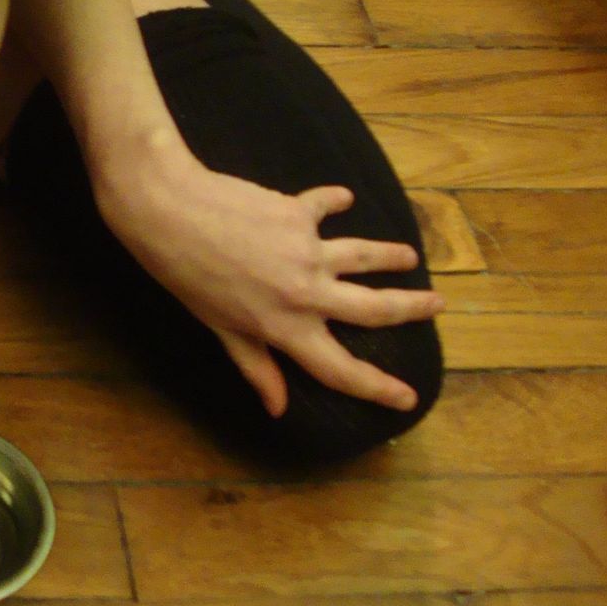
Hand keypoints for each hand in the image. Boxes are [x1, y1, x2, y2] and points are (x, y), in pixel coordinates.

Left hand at [98, 152, 443, 416]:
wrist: (168, 212)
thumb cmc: (185, 276)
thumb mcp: (219, 328)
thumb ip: (255, 365)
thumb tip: (278, 407)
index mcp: (285, 329)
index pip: (340, 370)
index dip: (377, 388)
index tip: (407, 398)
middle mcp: (306, 293)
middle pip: (375, 308)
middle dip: (411, 308)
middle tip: (437, 305)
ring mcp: (307, 251)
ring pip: (365, 255)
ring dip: (391, 256)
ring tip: (410, 257)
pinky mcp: (298, 212)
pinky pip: (325, 205)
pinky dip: (334, 201)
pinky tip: (343, 198)